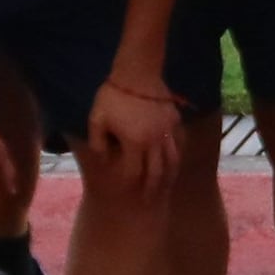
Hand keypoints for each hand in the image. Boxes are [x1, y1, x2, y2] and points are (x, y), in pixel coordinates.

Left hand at [85, 76, 182, 201]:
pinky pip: (179, 143)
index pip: (135, 172)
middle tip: (149, 202)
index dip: (132, 184)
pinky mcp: (174, 121)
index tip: (129, 192)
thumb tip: (104, 159)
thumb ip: (97, 142)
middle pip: (157, 172)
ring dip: (169, 176)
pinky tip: (175, 161)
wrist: (136, 72)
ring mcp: (167, 131)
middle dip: (153, 189)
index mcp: (134, 142)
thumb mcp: (96, 119)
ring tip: (166, 187)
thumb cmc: (112, 96)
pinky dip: (177, 155)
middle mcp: (154, 141)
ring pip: (172, 160)